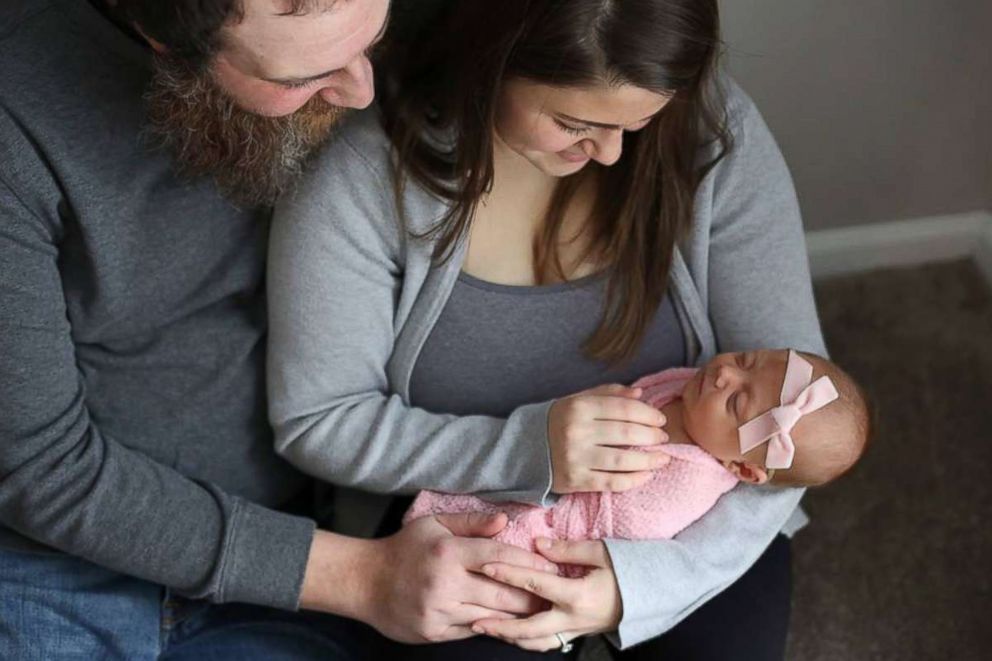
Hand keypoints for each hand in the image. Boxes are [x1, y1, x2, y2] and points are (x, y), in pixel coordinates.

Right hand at [355, 512, 557, 643]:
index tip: (551, 567)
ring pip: (491, 616)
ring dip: (518, 615)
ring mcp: (439, 611)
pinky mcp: (434, 632)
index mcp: (448, 551)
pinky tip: (510, 623)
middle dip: (532, 596)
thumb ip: (471, 522)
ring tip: (541, 611)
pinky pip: (472, 630)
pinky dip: (492, 626)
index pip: (499, 556)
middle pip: (501, 593)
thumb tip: (505, 519)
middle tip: (555, 595)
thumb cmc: (404, 548)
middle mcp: (445, 582)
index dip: (528, 563)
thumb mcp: (434, 524)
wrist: (365, 582)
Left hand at [472, 538, 621, 651]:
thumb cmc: (629, 568)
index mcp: (577, 595)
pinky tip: (512, 635)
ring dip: (510, 638)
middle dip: (500, 625)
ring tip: (486, 630)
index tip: (486, 567)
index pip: (534, 585)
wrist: (653, 594)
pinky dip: (527, 641)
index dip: (508, 574)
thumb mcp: (601, 552)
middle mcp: (573, 618)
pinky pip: (547, 644)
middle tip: (475, 621)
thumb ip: (567, 549)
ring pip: (536, 643)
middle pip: (528, 628)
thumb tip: (538, 543)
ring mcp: (575, 631)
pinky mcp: (578, 635)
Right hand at [548, 383, 668, 492]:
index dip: (647, 413)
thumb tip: (640, 393)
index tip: (661, 419)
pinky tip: (647, 475)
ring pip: (623, 459)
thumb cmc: (557, 422)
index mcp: (579, 407)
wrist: (523, 450)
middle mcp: (577, 431)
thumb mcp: (577, 401)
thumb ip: (608, 394)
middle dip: (652, 436)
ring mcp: (576, 457)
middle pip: (627, 433)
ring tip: (663, 458)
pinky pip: (612, 482)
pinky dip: (634, 480)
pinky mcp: (576, 480)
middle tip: (664, 438)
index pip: (623, 408)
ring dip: (649, 460)